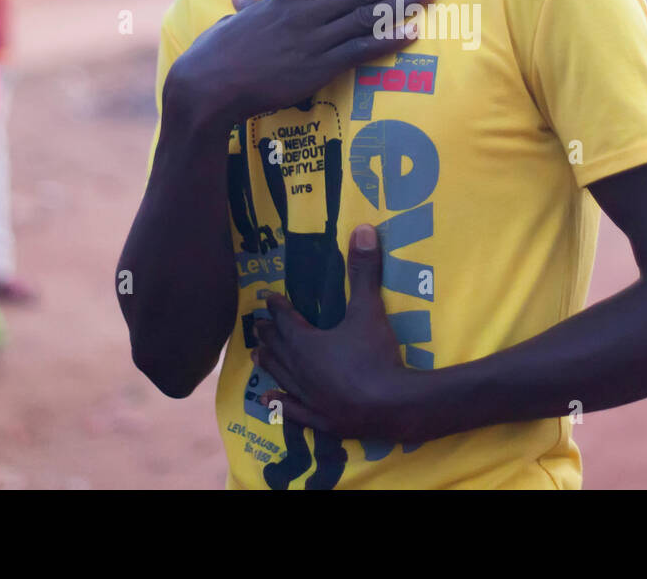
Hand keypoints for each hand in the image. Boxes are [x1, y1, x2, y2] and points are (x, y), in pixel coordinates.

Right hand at [164, 0, 438, 126]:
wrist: (208, 84)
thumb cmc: (218, 54)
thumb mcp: (236, 23)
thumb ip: (248, 9)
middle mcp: (306, 13)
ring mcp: (313, 40)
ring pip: (367, 15)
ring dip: (402, 2)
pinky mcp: (316, 67)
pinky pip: (360, 50)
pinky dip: (388, 39)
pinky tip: (412, 32)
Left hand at [253, 224, 422, 442]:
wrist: (391, 405)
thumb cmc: (375, 355)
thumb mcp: (369, 310)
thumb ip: (363, 271)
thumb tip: (362, 228)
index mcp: (306, 343)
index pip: (286, 320)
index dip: (277, 307)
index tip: (268, 298)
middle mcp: (299, 370)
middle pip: (279, 348)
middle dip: (269, 335)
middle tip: (256, 327)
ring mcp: (308, 398)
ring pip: (281, 377)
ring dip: (269, 364)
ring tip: (255, 357)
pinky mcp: (320, 419)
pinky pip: (292, 410)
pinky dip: (279, 404)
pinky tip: (267, 402)